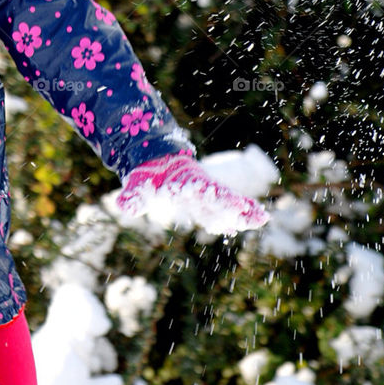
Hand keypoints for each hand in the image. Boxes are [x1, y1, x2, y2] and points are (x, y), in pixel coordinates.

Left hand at [117, 151, 268, 234]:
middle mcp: (199, 187)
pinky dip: (240, 213)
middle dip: (233, 204)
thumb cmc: (147, 176)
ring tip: (261, 217)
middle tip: (254, 212)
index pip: (198, 189)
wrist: (158, 165)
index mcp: (182, 182)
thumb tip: (122, 205)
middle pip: (218, 195)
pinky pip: (225, 209)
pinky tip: (256, 219)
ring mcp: (206, 195)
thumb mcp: (137, 185)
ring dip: (243, 209)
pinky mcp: (208, 202)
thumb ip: (133, 196)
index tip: (221, 198)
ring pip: (226, 202)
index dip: (209, 194)